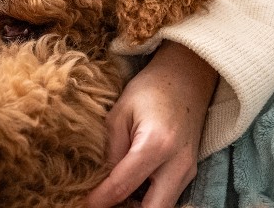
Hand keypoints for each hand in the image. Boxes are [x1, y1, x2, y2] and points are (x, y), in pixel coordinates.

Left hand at [87, 41, 217, 207]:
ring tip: (113, 197)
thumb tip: (101, 182)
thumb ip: (111, 150)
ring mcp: (188, 170)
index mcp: (156, 144)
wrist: (186, 78)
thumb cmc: (150, 90)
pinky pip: (168, 197)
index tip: (83, 204)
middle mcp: (177, 164)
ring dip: (139, 207)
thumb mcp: (120, 113)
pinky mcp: (190, 172)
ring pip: (163, 207)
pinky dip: (149, 200)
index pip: (123, 186)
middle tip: (103, 203)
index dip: (100, 200)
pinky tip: (130, 191)